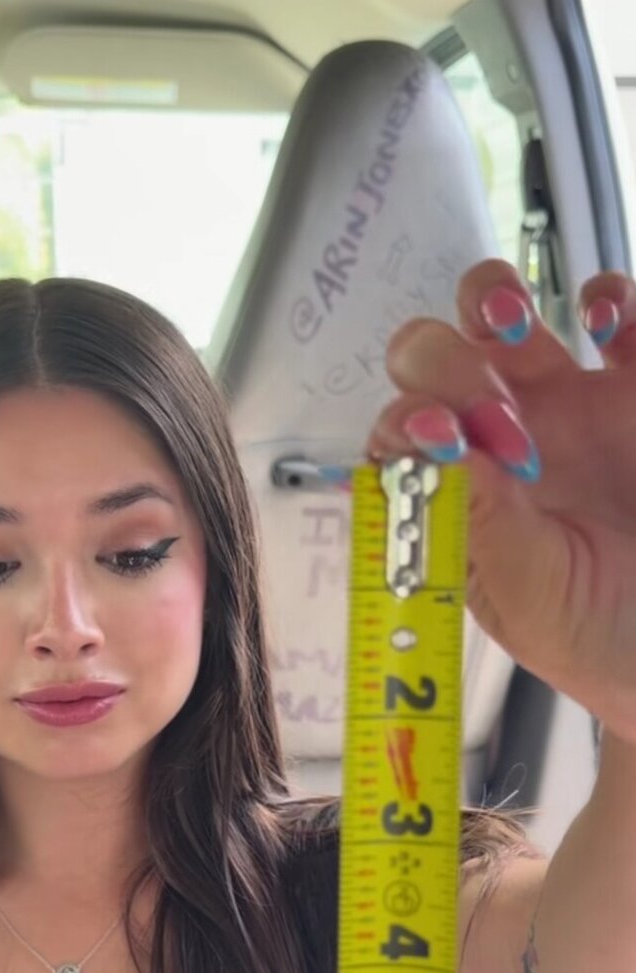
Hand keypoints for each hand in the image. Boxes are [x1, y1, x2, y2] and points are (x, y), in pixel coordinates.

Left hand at [366, 258, 635, 740]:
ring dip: (491, 300)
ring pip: (498, 311)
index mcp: (457, 492)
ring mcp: (566, 401)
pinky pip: (616, 309)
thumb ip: (484, 524)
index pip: (398, 431)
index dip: (409, 422)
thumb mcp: (533, 597)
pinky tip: (611, 328)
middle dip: (449, 368)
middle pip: (430, 358)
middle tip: (506, 425)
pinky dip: (610, 297)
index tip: (447, 439)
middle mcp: (496, 437)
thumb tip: (432, 450)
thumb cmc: (600, 634)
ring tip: (512, 326)